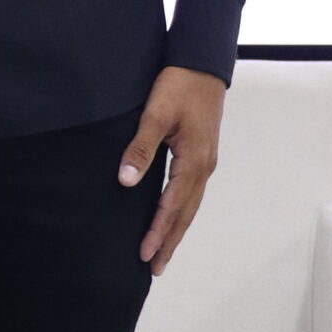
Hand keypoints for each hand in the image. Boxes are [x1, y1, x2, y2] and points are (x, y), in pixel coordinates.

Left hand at [117, 66, 225, 276]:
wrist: (203, 63)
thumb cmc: (179, 85)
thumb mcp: (156, 114)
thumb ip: (141, 148)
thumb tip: (126, 181)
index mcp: (193, 161)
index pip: (172, 206)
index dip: (158, 232)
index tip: (145, 255)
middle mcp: (203, 167)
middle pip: (186, 214)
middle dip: (170, 241)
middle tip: (155, 269)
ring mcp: (206, 161)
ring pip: (190, 205)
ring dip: (176, 230)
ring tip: (163, 253)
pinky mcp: (202, 154)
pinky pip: (191, 192)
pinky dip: (181, 212)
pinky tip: (172, 218)